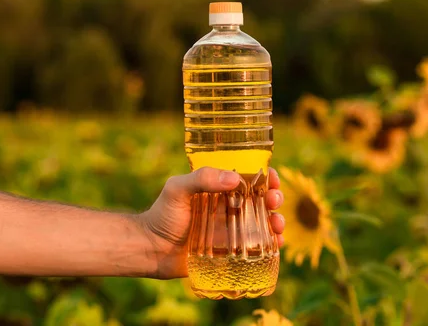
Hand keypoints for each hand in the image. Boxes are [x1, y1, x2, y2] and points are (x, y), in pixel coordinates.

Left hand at [138, 167, 284, 278]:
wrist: (150, 249)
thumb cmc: (162, 214)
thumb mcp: (177, 189)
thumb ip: (202, 178)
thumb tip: (235, 178)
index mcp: (219, 189)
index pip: (249, 179)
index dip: (265, 177)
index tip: (273, 178)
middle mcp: (229, 207)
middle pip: (261, 200)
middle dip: (274, 198)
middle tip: (274, 201)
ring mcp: (231, 230)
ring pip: (263, 222)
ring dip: (277, 221)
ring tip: (277, 224)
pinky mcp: (231, 251)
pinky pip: (256, 247)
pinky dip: (271, 244)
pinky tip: (277, 243)